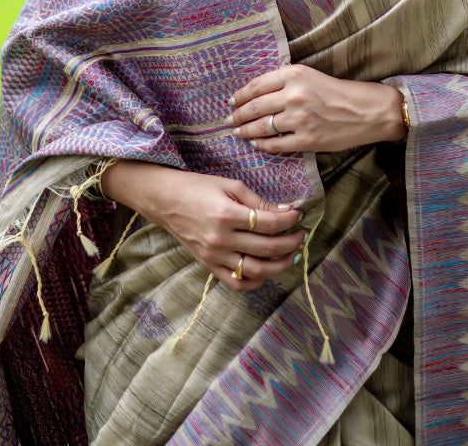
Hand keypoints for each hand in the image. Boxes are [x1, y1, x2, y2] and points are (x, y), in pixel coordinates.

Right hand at [101, 162, 304, 291]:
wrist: (167, 201)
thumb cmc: (199, 188)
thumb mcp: (230, 185)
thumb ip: (257, 201)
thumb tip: (284, 211)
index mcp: (227, 215)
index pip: (269, 223)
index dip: (289, 220)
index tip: (298, 215)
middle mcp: (221, 239)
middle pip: (267, 248)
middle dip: (290, 242)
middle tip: (300, 235)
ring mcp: (215, 256)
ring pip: (256, 270)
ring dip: (279, 265)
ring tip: (291, 255)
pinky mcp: (209, 266)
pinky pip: (236, 282)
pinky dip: (255, 282)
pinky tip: (266, 271)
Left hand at [228, 64, 405, 153]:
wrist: (368, 111)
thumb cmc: (340, 92)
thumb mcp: (311, 76)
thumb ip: (285, 82)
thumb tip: (257, 94)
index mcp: (294, 74)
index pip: (256, 85)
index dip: (240, 95)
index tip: (232, 101)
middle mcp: (294, 95)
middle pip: (255, 107)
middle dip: (238, 115)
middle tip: (229, 120)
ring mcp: (300, 119)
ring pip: (262, 127)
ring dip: (246, 131)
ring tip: (239, 132)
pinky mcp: (307, 139)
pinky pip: (276, 145)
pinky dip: (263, 145)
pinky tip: (257, 144)